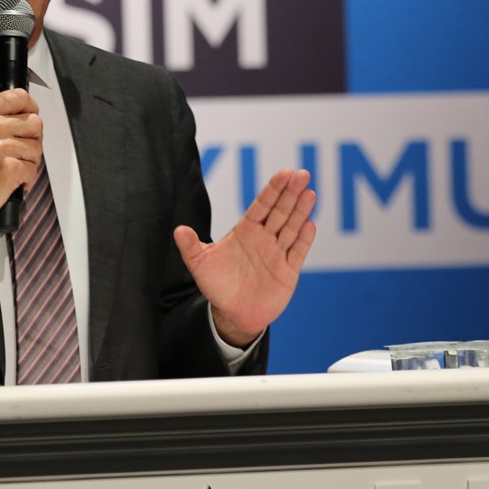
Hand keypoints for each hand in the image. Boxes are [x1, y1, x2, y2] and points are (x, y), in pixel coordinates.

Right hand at [0, 88, 41, 231]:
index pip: (19, 97)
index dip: (30, 108)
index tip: (28, 118)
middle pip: (35, 123)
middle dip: (32, 138)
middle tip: (21, 149)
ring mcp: (2, 148)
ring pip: (36, 148)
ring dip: (29, 161)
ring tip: (14, 166)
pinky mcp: (10, 169)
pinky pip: (33, 169)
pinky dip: (27, 178)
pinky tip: (14, 180)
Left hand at [174, 168, 317, 346]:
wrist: (233, 314)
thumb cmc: (217, 285)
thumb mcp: (199, 264)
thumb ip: (190, 246)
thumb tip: (178, 230)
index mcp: (246, 230)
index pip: (262, 205)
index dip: (273, 189)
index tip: (284, 173)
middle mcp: (264, 238)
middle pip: (280, 212)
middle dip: (290, 193)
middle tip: (302, 174)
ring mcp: (277, 253)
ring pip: (291, 228)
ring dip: (301, 211)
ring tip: (309, 193)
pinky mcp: (288, 272)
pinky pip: (297, 252)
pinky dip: (304, 240)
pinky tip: (309, 225)